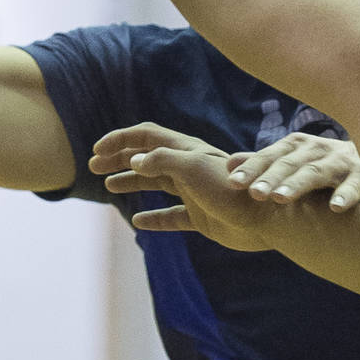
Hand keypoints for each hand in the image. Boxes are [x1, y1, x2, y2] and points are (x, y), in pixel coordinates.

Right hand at [90, 123, 278, 252]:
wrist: (266, 220)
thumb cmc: (232, 190)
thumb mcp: (193, 167)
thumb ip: (162, 160)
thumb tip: (133, 161)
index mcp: (186, 151)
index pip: (146, 137)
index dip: (120, 140)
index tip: (96, 152)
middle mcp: (189, 168)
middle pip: (147, 158)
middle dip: (119, 159)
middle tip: (94, 168)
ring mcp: (195, 193)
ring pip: (156, 184)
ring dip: (132, 182)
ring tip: (109, 187)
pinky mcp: (202, 218)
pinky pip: (172, 217)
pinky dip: (154, 218)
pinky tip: (139, 222)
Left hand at [227, 134, 359, 210]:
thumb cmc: (325, 164)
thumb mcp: (294, 161)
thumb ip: (263, 163)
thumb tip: (226, 165)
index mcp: (296, 147)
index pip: (269, 157)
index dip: (252, 168)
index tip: (233, 182)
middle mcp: (316, 150)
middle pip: (289, 164)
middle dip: (271, 178)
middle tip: (254, 193)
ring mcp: (341, 161)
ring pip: (316, 172)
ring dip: (298, 184)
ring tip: (280, 198)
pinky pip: (355, 186)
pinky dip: (346, 195)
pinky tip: (335, 208)